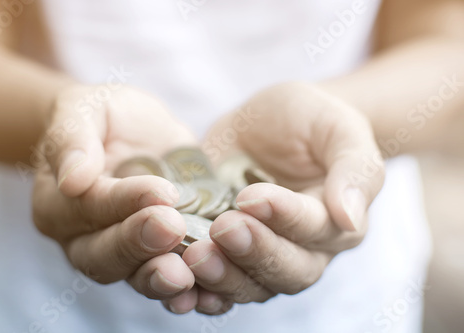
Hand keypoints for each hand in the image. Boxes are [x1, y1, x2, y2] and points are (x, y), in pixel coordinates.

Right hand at [33, 85, 197, 299]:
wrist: (134, 131)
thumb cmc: (105, 117)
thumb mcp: (85, 110)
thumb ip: (73, 138)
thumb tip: (72, 179)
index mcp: (57, 204)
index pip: (89, 208)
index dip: (125, 202)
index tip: (162, 192)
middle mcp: (83, 239)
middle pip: (104, 255)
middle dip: (140, 244)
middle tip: (174, 228)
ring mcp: (120, 253)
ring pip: (134, 276)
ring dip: (160, 279)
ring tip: (187, 276)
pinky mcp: (155, 256)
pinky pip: (165, 280)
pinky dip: (186, 290)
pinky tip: (207, 293)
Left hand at [162, 82, 384, 313]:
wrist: (273, 124)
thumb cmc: (312, 122)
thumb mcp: (338, 129)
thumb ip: (354, 169)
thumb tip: (350, 218)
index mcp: (335, 222)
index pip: (314, 229)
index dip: (283, 217)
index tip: (252, 196)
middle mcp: (301, 249)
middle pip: (284, 271)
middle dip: (252, 253)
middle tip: (222, 230)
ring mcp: (260, 254)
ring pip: (249, 285)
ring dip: (222, 278)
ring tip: (195, 257)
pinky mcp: (224, 250)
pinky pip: (214, 284)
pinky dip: (196, 291)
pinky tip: (176, 287)